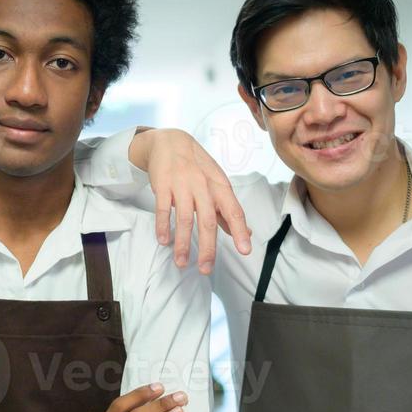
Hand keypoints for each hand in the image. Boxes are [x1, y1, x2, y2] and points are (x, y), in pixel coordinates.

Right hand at [130, 128, 250, 273]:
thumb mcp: (217, 185)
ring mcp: (182, 184)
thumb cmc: (198, 168)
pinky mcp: (163, 185)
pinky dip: (164, 226)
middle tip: (206, 269)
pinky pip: (163, 209)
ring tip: (182, 262)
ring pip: (185, 218)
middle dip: (207, 247)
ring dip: (183, 243)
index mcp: (220, 186)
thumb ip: (228, 211)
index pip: (233, 210)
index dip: (240, 230)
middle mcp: (203, 185)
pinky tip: (164, 241)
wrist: (171, 142)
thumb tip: (248, 234)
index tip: (245, 250)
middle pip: (207, 220)